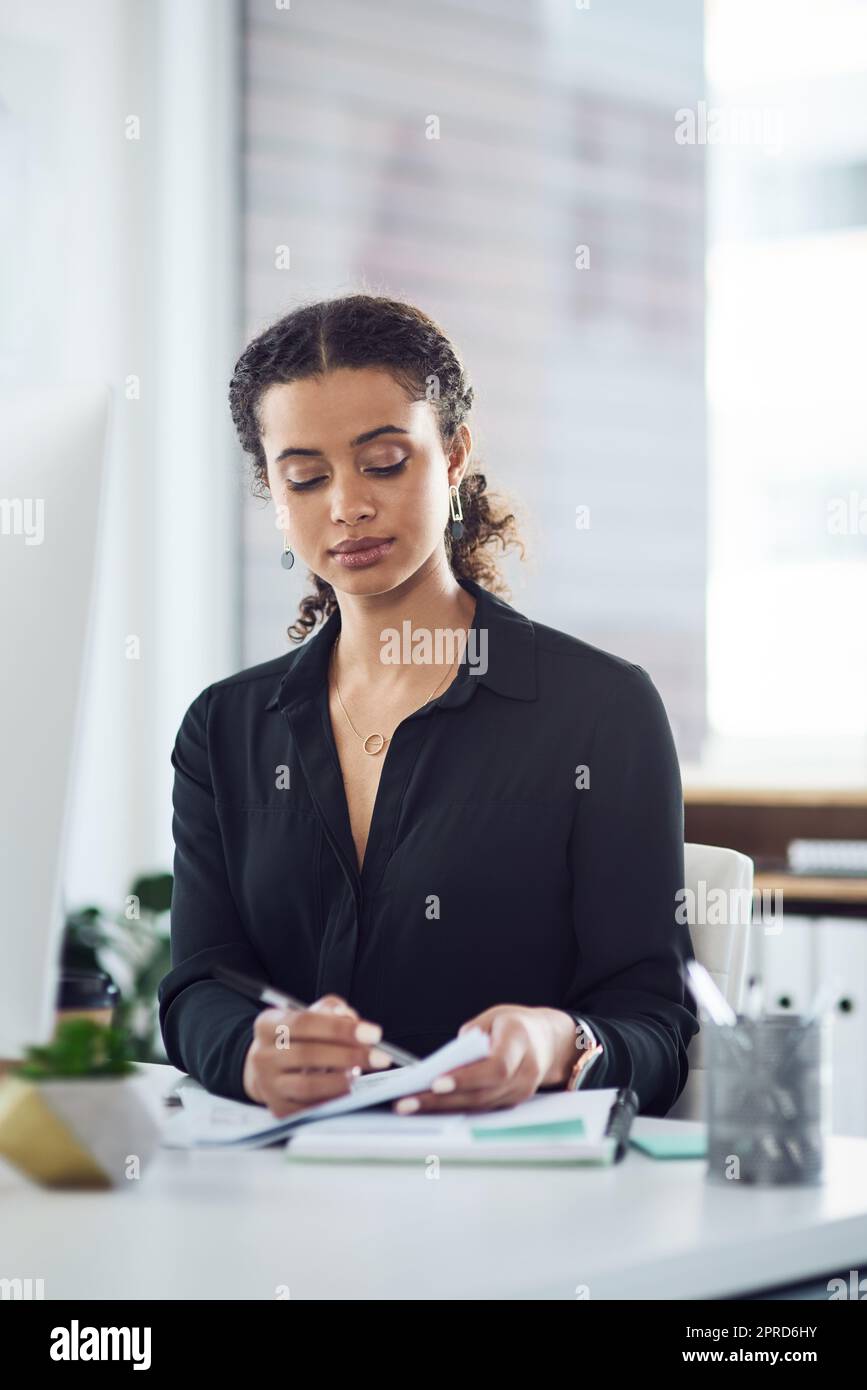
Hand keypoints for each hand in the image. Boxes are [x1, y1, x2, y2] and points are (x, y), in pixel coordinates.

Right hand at [242, 993, 390, 1115]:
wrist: (269, 1066)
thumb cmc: (298, 1036)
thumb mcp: (310, 1013)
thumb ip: (332, 1009)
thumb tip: (350, 1019)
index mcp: (268, 1024)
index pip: (305, 1022)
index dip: (341, 1028)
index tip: (373, 1034)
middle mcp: (262, 1054)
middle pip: (308, 1054)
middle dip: (349, 1056)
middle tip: (379, 1058)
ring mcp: (268, 1084)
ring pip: (307, 1085)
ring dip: (340, 1081)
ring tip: (359, 1074)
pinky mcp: (278, 1108)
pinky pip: (308, 1109)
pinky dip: (331, 1101)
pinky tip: (347, 1092)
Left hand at [390, 1005, 576, 1114]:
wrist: (549, 1041)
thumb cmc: (516, 1026)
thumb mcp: (494, 1017)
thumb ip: (472, 1035)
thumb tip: (447, 1059)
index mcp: (520, 1042)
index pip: (494, 1067)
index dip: (466, 1078)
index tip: (436, 1083)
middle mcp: (526, 1071)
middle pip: (482, 1093)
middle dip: (442, 1100)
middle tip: (408, 1102)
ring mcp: (522, 1091)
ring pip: (479, 1106)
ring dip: (443, 1108)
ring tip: (410, 1106)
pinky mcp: (513, 1102)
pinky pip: (481, 1108)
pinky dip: (455, 1108)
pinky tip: (430, 1106)